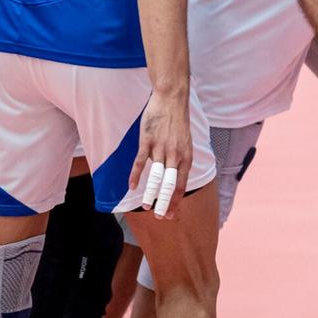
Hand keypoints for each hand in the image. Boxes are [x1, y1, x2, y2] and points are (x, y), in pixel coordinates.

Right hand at [129, 90, 192, 218]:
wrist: (172, 99)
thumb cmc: (177, 121)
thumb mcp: (185, 142)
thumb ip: (179, 159)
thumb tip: (171, 175)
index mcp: (186, 156)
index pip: (181, 184)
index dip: (175, 200)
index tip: (171, 214)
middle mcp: (175, 155)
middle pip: (169, 184)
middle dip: (164, 203)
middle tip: (160, 217)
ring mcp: (161, 148)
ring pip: (155, 176)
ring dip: (150, 194)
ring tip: (146, 207)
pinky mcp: (147, 141)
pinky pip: (140, 162)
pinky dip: (135, 175)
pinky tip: (131, 186)